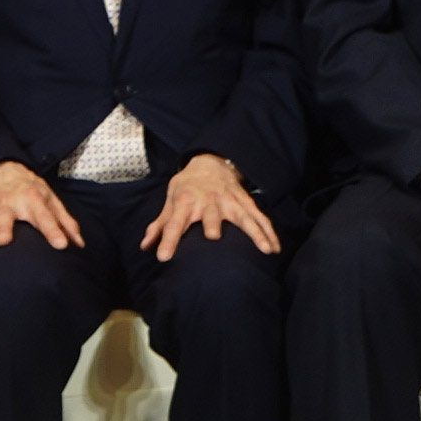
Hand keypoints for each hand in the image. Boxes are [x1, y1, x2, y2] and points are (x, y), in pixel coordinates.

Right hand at [0, 163, 82, 272]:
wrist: (3, 170)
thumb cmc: (31, 190)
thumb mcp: (51, 199)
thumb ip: (65, 222)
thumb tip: (80, 244)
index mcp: (31, 198)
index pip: (44, 215)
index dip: (53, 229)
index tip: (61, 244)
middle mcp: (6, 203)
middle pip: (4, 216)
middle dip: (3, 227)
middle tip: (3, 243)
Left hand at [154, 154, 281, 257]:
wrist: (209, 163)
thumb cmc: (186, 188)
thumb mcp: (170, 202)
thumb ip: (158, 226)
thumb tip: (145, 247)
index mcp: (185, 201)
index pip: (174, 223)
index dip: (167, 239)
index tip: (163, 256)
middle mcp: (208, 201)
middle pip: (210, 214)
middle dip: (212, 223)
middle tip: (213, 237)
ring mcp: (229, 200)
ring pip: (243, 216)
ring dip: (254, 232)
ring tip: (265, 249)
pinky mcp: (243, 202)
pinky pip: (258, 217)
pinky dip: (268, 231)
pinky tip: (275, 247)